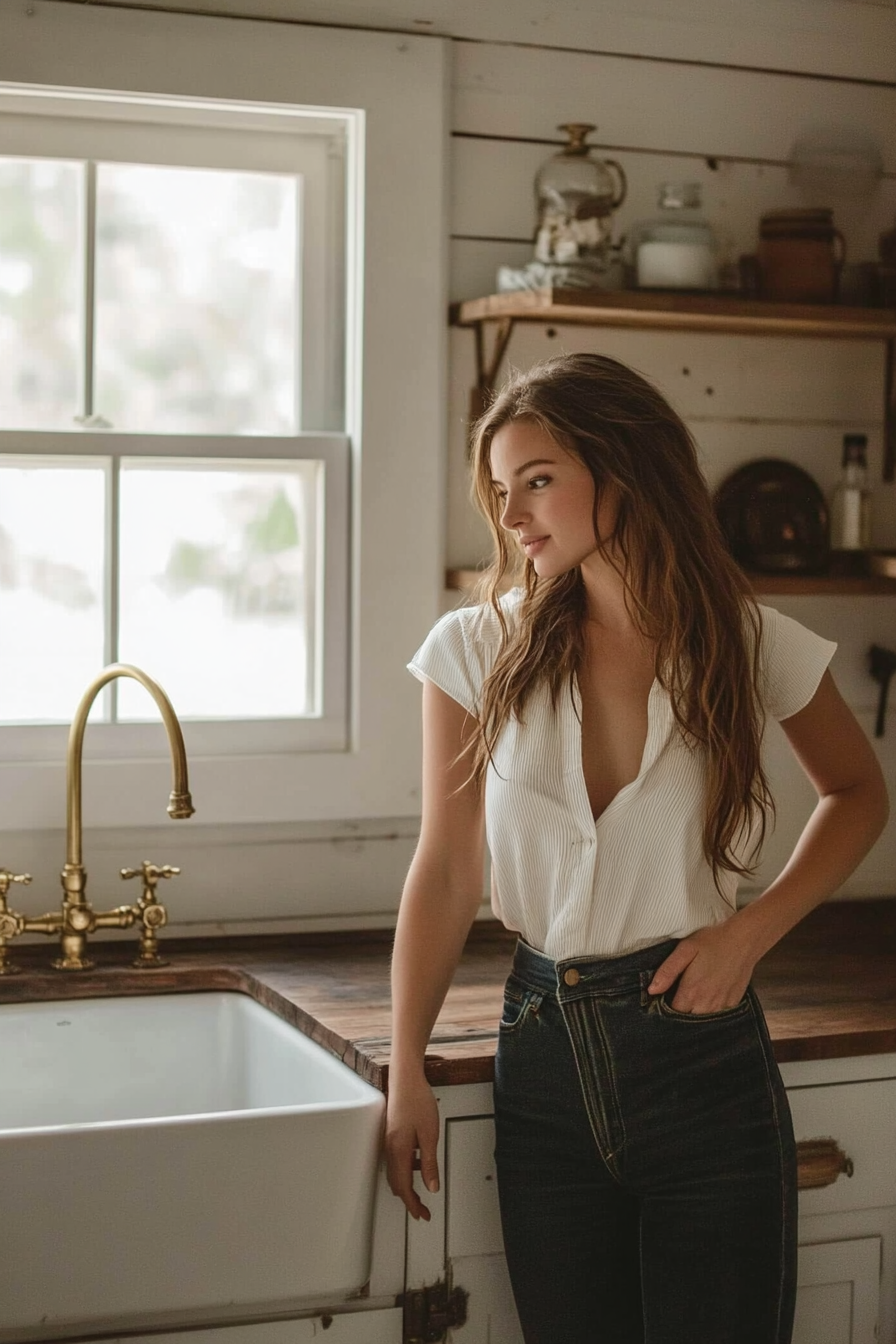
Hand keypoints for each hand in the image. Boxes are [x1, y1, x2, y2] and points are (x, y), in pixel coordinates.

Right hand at [384, 1073, 440, 1220]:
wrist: (406, 1078)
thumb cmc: (417, 1101)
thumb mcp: (430, 1135)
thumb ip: (429, 1163)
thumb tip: (431, 1186)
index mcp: (399, 1152)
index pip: (404, 1188)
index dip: (413, 1205)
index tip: (423, 1215)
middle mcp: (390, 1149)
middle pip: (397, 1184)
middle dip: (409, 1200)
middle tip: (422, 1210)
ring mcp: (388, 1141)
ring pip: (395, 1172)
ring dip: (407, 1185)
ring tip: (423, 1190)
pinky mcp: (391, 1134)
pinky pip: (396, 1159)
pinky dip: (406, 1169)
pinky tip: (418, 1162)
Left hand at [646, 919, 758, 1013]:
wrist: (744, 940)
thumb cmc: (713, 941)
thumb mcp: (685, 949)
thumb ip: (667, 971)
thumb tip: (652, 990)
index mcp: (691, 992)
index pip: (672, 1013)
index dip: (665, 1007)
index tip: (665, 997)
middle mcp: (706, 1004)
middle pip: (687, 1019)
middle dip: (680, 1011)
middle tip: (678, 995)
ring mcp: (722, 1006)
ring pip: (702, 1020)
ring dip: (695, 1012)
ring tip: (694, 995)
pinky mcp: (733, 1004)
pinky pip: (718, 1016)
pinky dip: (711, 1010)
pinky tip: (709, 996)